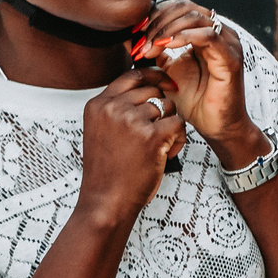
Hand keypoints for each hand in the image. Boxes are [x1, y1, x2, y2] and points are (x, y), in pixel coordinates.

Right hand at [78, 68, 187, 224]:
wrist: (105, 201)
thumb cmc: (107, 171)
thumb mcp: (100, 130)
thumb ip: (116, 108)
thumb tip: (144, 87)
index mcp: (98, 105)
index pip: (131, 75)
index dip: (153, 75)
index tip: (165, 81)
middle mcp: (113, 109)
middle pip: (153, 90)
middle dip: (162, 109)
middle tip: (155, 132)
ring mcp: (132, 121)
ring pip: (169, 107)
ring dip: (170, 126)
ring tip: (157, 147)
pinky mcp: (153, 136)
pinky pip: (179, 123)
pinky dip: (179, 139)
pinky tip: (166, 153)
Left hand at [134, 2, 262, 168]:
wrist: (215, 126)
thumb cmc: (195, 101)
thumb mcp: (167, 72)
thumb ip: (155, 53)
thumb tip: (130, 38)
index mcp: (205, 32)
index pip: (178, 8)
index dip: (153, 16)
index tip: (134, 35)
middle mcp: (219, 32)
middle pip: (184, 6)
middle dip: (156, 23)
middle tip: (139, 44)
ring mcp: (227, 43)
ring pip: (194, 16)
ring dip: (165, 30)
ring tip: (149, 48)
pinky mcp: (230, 57)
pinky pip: (208, 35)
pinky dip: (184, 37)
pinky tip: (166, 47)